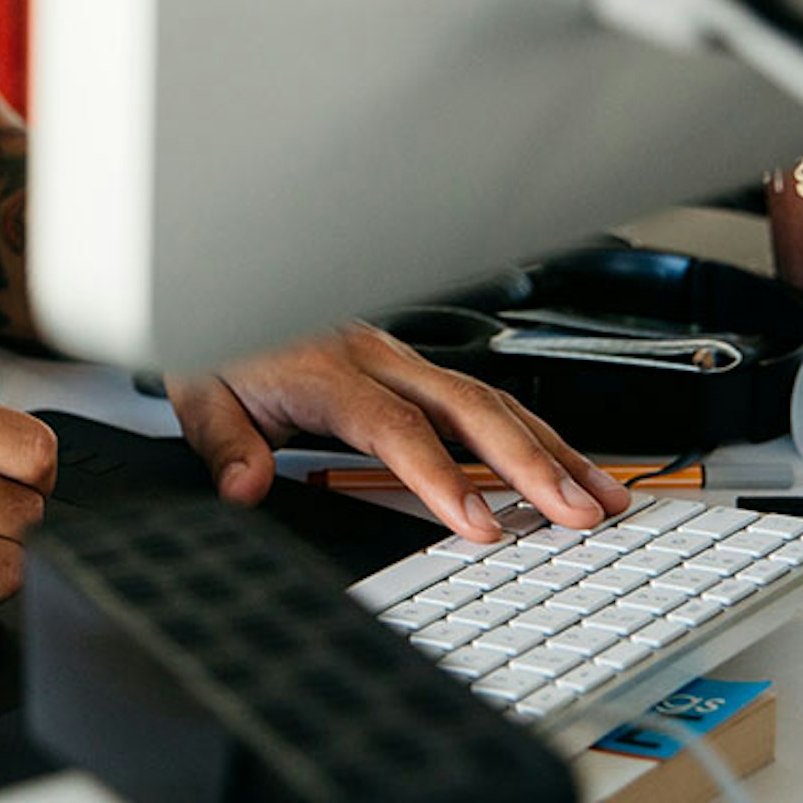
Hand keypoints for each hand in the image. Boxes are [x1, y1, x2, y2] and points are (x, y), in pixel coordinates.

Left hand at [165, 323, 630, 541]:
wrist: (218, 281)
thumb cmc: (217, 343)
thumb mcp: (200, 393)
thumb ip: (227, 445)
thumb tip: (245, 487)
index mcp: (325, 368)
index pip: (394, 427)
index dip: (438, 476)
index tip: (477, 523)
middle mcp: (374, 357)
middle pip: (467, 408)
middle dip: (529, 464)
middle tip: (577, 515)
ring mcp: (399, 357)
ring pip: (489, 401)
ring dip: (550, 451)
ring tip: (602, 500)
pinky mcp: (411, 365)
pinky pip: (481, 398)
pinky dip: (532, 434)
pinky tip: (567, 468)